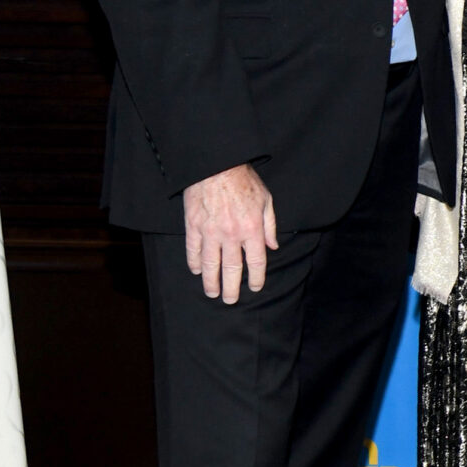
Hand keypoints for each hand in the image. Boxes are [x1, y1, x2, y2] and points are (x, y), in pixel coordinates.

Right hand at [183, 164, 277, 303]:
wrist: (216, 166)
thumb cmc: (245, 181)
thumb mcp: (266, 201)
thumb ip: (270, 226)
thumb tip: (273, 246)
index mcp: (252, 229)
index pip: (255, 262)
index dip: (256, 278)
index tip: (254, 288)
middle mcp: (232, 234)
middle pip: (231, 269)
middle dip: (231, 287)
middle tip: (230, 300)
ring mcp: (210, 231)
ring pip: (210, 264)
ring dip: (211, 281)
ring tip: (212, 293)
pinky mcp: (193, 226)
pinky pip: (193, 250)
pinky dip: (195, 262)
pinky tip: (197, 271)